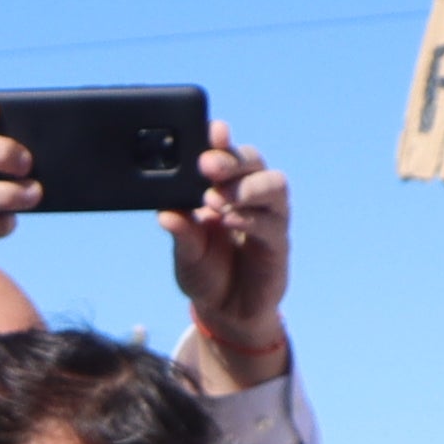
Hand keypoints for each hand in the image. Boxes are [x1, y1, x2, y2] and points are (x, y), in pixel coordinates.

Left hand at [166, 129, 293, 388]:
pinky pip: (273, 223)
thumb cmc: (205, 271)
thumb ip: (179, 231)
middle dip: (231, 159)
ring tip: (218, 199)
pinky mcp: (279, 243)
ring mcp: (268, 217)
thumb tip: (164, 214)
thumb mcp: (185, 252)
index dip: (222, 139)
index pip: (227, 153)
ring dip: (247, 186)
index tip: (212, 130)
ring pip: (274, 184)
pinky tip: (231, 220)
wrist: (226, 312)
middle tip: (206, 165)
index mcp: (224, 187)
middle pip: (253, 161)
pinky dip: (252, 218)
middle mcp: (249, 195)